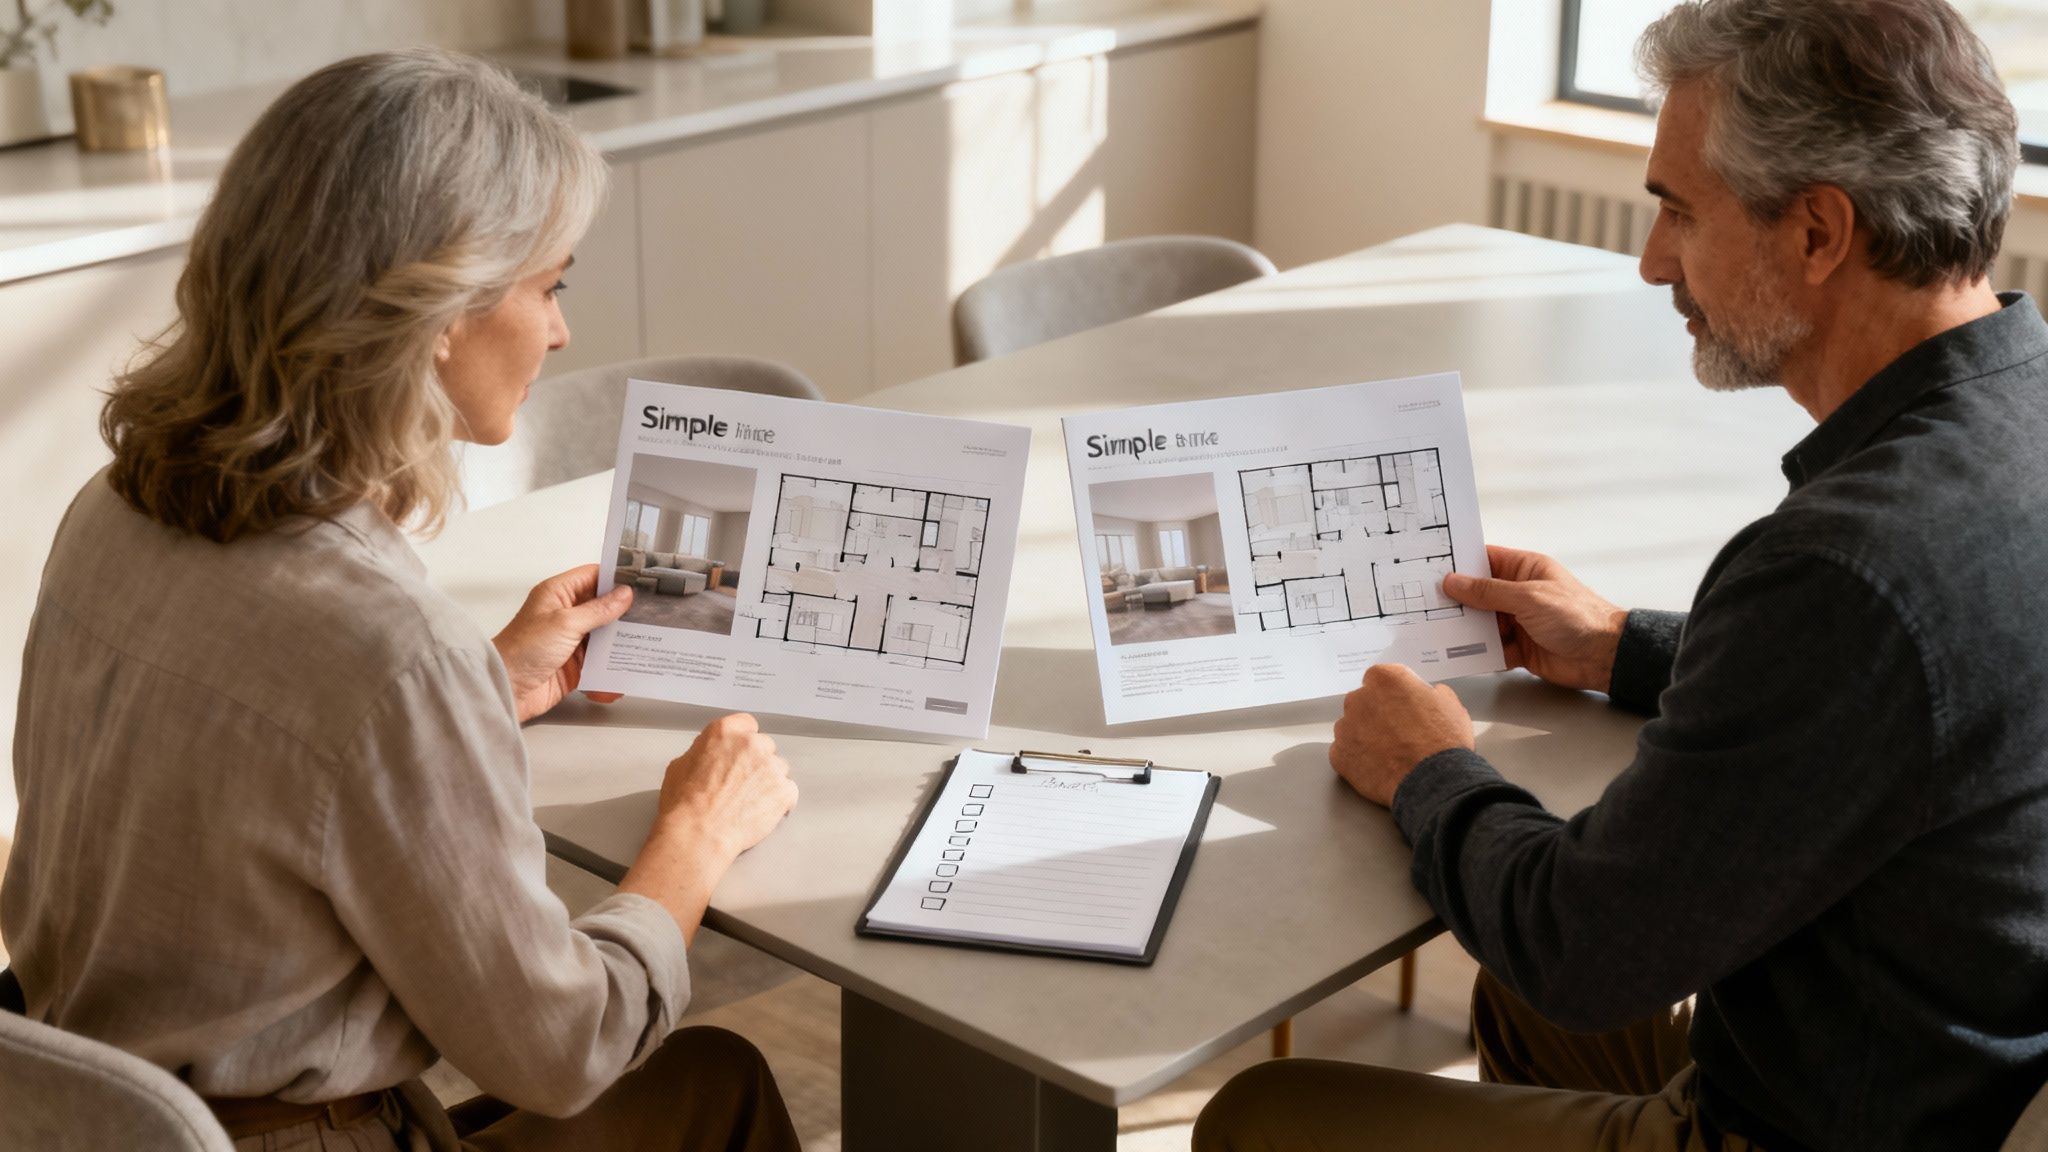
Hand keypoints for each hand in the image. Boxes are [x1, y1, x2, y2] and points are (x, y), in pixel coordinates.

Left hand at [491, 565, 630, 721]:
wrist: (505, 690)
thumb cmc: (521, 650)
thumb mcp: (564, 623)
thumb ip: (598, 609)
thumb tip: (624, 595)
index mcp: (558, 594)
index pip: (593, 577)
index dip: (617, 578)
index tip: (642, 583)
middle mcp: (566, 615)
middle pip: (604, 608)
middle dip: (626, 615)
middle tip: (653, 616)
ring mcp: (571, 641)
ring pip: (606, 638)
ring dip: (621, 645)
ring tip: (645, 645)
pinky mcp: (575, 666)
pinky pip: (601, 665)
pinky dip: (611, 672)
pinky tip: (622, 676)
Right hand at [650, 714, 798, 862]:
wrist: (699, 834)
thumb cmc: (684, 804)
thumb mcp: (680, 764)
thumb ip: (704, 751)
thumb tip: (712, 755)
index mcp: (725, 732)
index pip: (746, 724)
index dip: (743, 741)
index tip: (740, 754)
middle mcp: (752, 744)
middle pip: (764, 746)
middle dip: (756, 762)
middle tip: (741, 783)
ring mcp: (772, 766)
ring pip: (778, 768)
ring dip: (768, 780)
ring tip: (750, 801)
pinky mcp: (784, 790)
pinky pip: (789, 790)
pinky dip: (780, 800)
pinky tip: (763, 811)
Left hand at [1329, 664, 1474, 807]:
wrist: (1432, 781)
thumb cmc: (1443, 741)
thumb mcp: (1451, 705)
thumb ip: (1432, 693)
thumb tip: (1428, 695)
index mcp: (1385, 679)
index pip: (1382, 679)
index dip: (1394, 695)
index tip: (1403, 707)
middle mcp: (1359, 697)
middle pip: (1364, 701)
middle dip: (1377, 714)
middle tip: (1398, 733)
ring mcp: (1345, 726)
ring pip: (1352, 726)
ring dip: (1365, 735)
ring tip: (1389, 753)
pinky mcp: (1338, 754)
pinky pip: (1345, 752)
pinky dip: (1358, 758)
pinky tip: (1378, 767)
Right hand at [1441, 545, 1627, 693]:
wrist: (1604, 656)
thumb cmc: (1577, 616)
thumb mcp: (1528, 597)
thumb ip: (1488, 591)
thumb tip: (1454, 582)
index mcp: (1524, 570)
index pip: (1485, 560)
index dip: (1459, 563)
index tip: (1430, 567)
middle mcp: (1518, 594)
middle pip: (1477, 594)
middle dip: (1455, 600)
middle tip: (1424, 602)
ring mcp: (1518, 622)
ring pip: (1480, 623)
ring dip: (1464, 628)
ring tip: (1436, 630)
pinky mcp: (1519, 649)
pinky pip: (1490, 649)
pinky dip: (1477, 653)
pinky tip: (1459, 653)